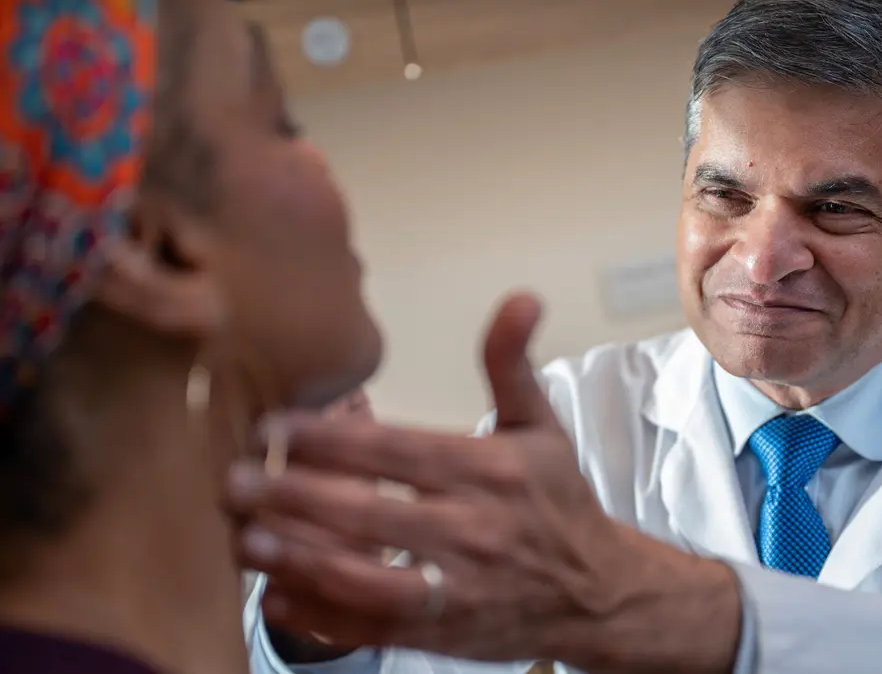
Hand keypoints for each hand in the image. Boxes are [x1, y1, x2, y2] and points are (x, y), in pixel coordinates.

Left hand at [226, 293, 741, 671]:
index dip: (327, 439)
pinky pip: (375, 628)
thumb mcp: (542, 426)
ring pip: (365, 576)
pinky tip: (278, 597)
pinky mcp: (446, 633)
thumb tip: (521, 298)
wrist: (598, 593)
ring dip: (299, 559)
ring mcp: (457, 588)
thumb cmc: (558, 503)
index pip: (395, 450)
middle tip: (232, 482)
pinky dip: (323, 617)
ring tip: (245, 540)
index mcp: (489, 470)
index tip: (271, 426)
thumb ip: (512, 363)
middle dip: (292, 497)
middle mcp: (473, 529)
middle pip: (367, 513)